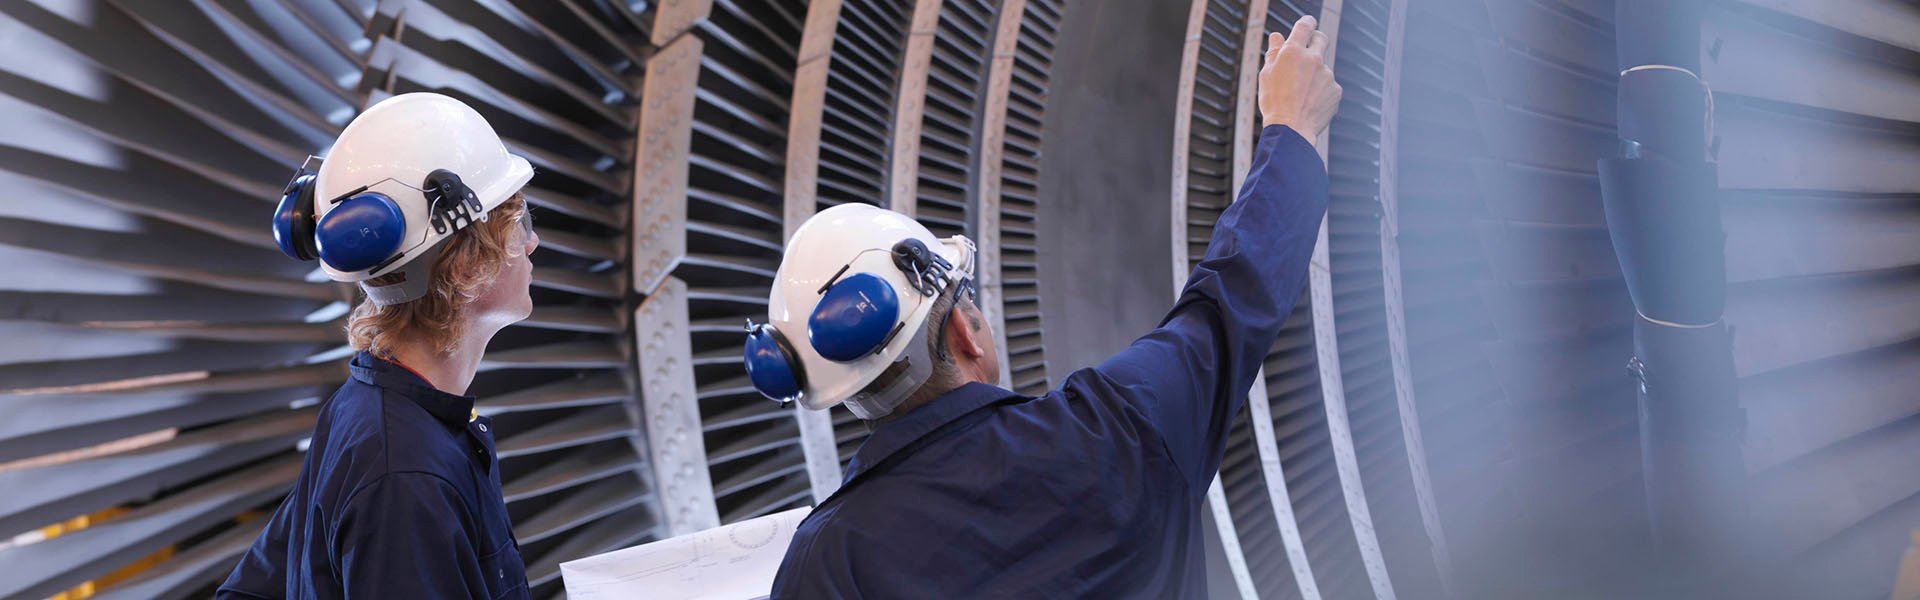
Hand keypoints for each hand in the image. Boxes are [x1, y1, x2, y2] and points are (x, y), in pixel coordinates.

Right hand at [1258, 16, 1341, 139]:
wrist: (1291, 129)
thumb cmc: (1274, 102)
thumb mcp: (1267, 75)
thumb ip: (1274, 53)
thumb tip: (1277, 37)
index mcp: (1293, 52)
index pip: (1305, 25)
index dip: (1306, 23)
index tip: (1306, 25)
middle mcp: (1314, 59)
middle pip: (1321, 38)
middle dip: (1315, 40)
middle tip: (1307, 51)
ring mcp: (1328, 74)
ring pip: (1322, 67)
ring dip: (1314, 74)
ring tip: (1300, 94)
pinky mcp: (1336, 90)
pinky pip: (1328, 86)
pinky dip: (1321, 91)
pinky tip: (1309, 103)